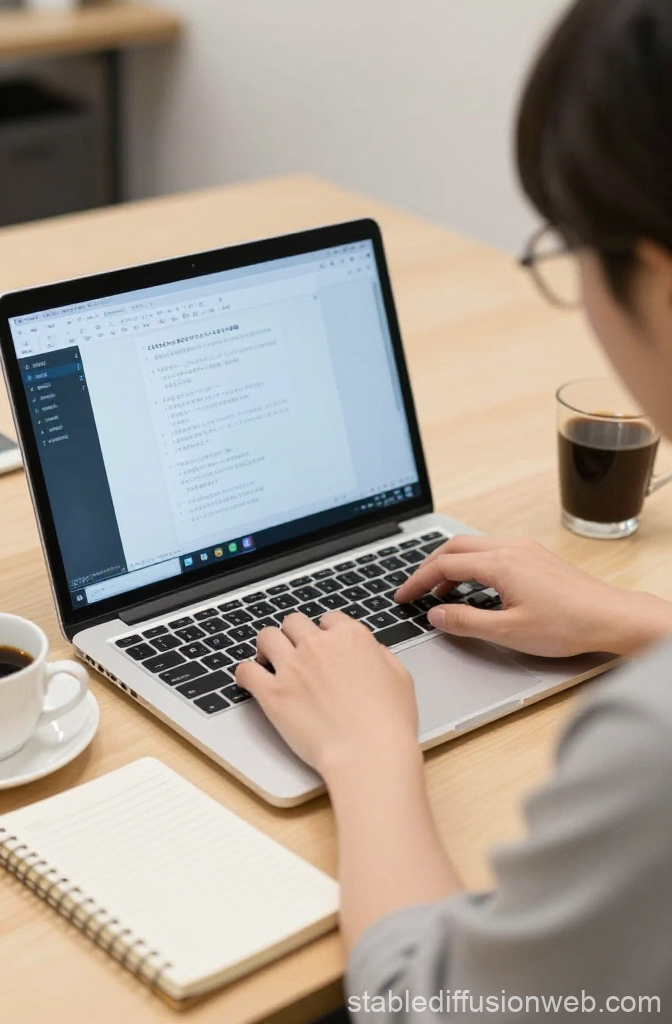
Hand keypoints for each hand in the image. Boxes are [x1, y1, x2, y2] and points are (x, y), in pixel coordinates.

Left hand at [236, 612, 418, 778]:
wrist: (369, 754)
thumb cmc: (388, 722)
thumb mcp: (400, 678)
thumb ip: (381, 656)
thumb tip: (371, 651)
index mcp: (350, 637)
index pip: (329, 618)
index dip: (325, 631)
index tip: (323, 644)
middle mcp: (318, 645)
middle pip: (294, 622)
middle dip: (294, 635)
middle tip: (294, 652)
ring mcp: (292, 667)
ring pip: (266, 636)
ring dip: (267, 646)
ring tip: (268, 660)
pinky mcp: (273, 693)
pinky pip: (245, 670)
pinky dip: (244, 673)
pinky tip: (249, 680)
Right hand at [395, 535, 670, 656]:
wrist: (610, 617)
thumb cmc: (566, 626)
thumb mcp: (507, 632)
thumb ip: (465, 622)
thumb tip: (435, 615)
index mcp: (499, 564)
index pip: (444, 565)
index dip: (418, 581)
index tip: (402, 597)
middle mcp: (510, 548)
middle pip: (454, 547)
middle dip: (429, 568)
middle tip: (414, 591)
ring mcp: (524, 549)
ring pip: (473, 546)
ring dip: (451, 565)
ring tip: (440, 594)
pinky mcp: (535, 556)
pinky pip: (492, 551)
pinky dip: (472, 565)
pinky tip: (474, 587)